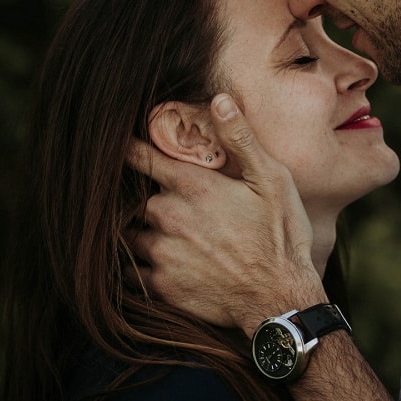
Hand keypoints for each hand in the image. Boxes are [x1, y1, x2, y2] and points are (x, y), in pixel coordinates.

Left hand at [130, 95, 320, 333]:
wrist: (279, 301)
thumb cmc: (281, 238)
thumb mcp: (272, 181)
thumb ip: (241, 139)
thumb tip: (219, 99)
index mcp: (192, 186)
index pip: (141, 157)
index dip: (128, 148)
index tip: (119, 145)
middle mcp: (168, 216)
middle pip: (137, 198)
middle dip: (146, 197)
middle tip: (166, 203)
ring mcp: (161, 253)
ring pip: (131, 233)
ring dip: (141, 230)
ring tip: (162, 234)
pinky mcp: (161, 285)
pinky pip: (131, 271)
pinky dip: (138, 264)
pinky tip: (157, 262)